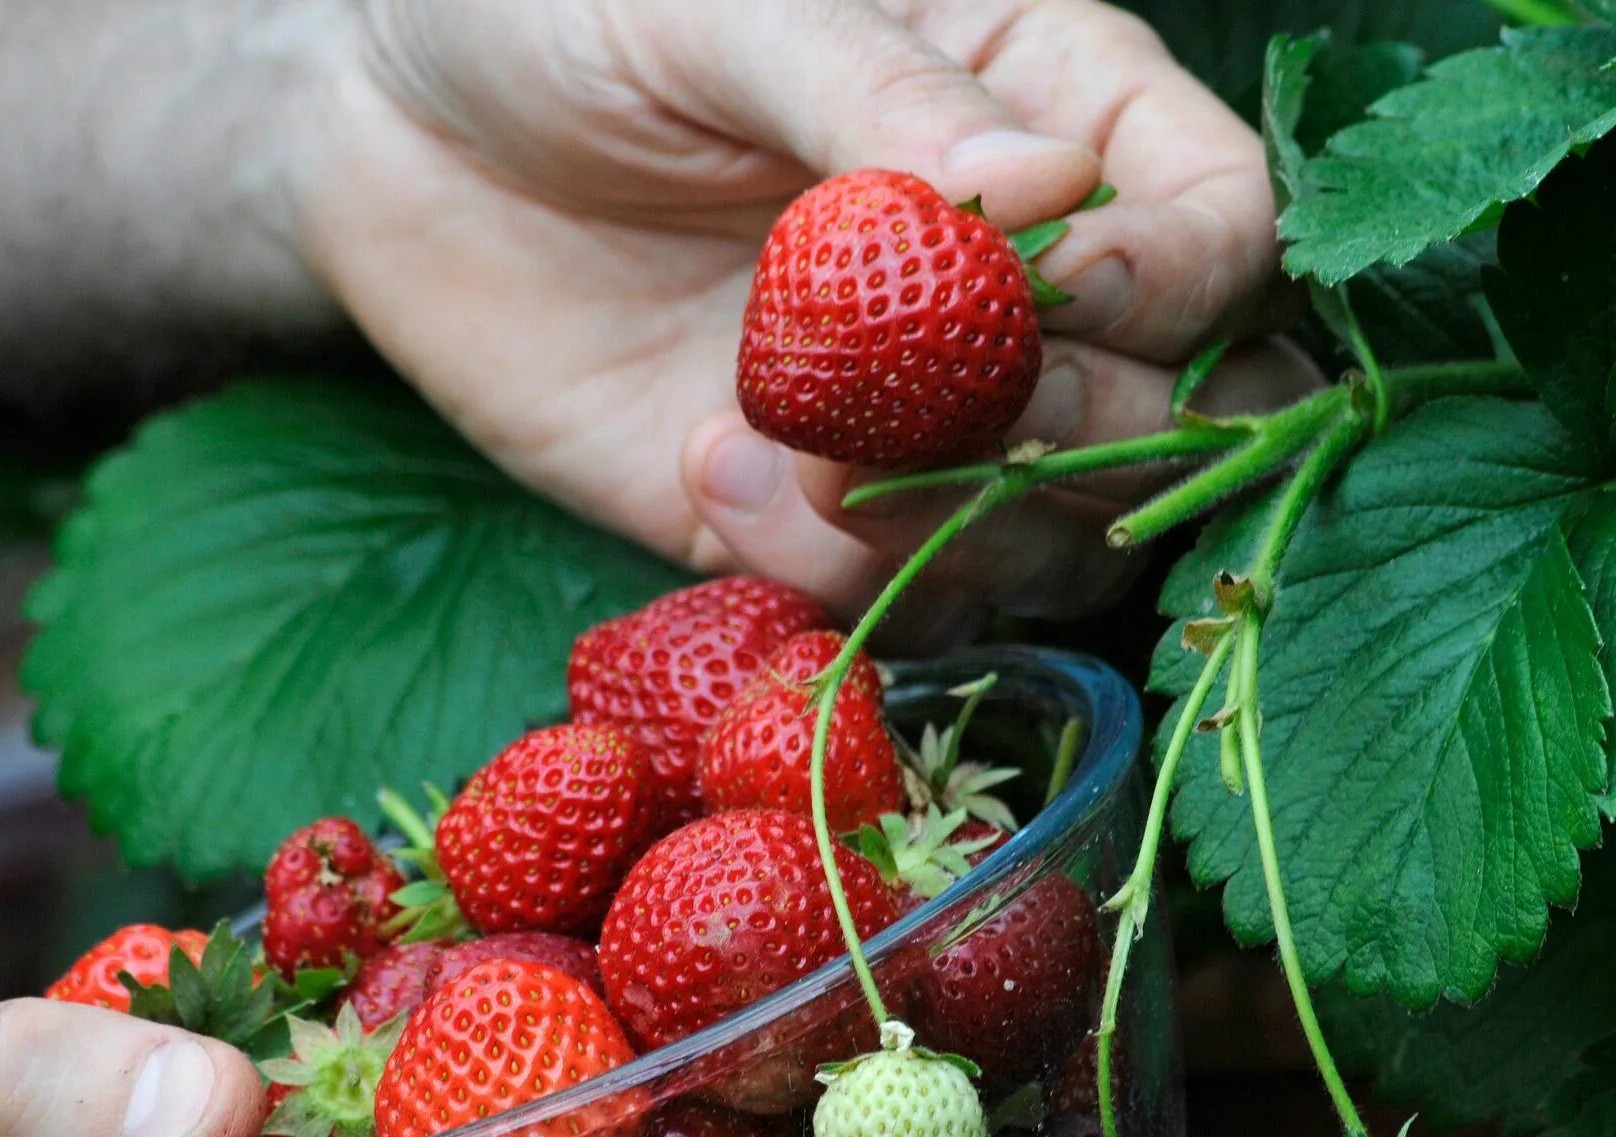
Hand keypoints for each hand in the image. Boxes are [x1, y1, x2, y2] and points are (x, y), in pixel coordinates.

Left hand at [300, 0, 1317, 638]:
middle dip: (1079, 433)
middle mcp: (1014, 287)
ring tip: (792, 447)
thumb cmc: (573, 12)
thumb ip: (884, 93)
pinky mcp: (806, 514)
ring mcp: (917, 417)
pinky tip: (706, 468)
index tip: (1058, 286)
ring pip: (1057, 539)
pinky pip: (893, 598)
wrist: (396, 129)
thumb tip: (1044, 189)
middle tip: (934, 395)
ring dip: (959, 527)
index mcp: (1048, 114)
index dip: (1175, 281)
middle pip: (1177, 417)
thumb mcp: (729, 5)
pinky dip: (830, 575)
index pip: (1219, 230)